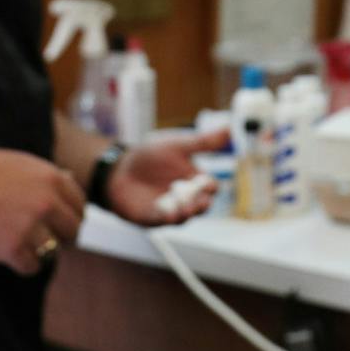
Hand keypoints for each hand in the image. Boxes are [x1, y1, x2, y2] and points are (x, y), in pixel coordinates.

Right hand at [0, 146, 85, 276]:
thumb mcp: (22, 163)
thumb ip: (48, 176)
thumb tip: (71, 179)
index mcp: (52, 178)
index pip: (81, 206)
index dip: (70, 217)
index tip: (58, 224)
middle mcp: (46, 202)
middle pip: (73, 231)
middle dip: (61, 237)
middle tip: (44, 238)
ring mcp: (30, 225)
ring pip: (53, 252)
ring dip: (40, 252)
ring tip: (23, 244)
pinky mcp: (12, 247)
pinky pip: (32, 266)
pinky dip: (23, 263)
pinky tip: (10, 252)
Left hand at [107, 127, 226, 223]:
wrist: (120, 167)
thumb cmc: (151, 156)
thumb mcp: (177, 146)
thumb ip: (203, 142)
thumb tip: (230, 129)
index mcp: (194, 181)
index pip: (210, 187)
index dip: (211, 186)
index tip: (208, 183)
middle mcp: (186, 198)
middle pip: (201, 206)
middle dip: (202, 205)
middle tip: (201, 201)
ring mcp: (171, 210)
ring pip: (185, 216)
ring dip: (187, 213)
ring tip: (186, 208)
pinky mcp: (153, 218)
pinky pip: (163, 221)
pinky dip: (167, 218)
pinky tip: (168, 214)